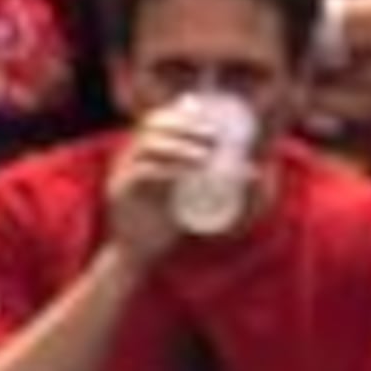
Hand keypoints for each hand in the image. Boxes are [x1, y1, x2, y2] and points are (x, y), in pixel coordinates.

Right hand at [99, 103, 216, 266]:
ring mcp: (121, 172)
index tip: (211, 123)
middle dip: (185, 126)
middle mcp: (128, 156)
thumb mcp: (189, 195)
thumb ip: (208, 180)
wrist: (138, 255)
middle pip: (153, 125)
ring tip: (205, 156)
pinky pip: (142, 171)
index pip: (158, 119)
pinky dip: (167, 169)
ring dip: (179, 146)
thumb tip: (251, 171)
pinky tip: (187, 172)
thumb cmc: (166, 224)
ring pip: (148, 145)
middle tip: (212, 136)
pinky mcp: (120, 191)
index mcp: (142, 152)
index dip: (183, 115)